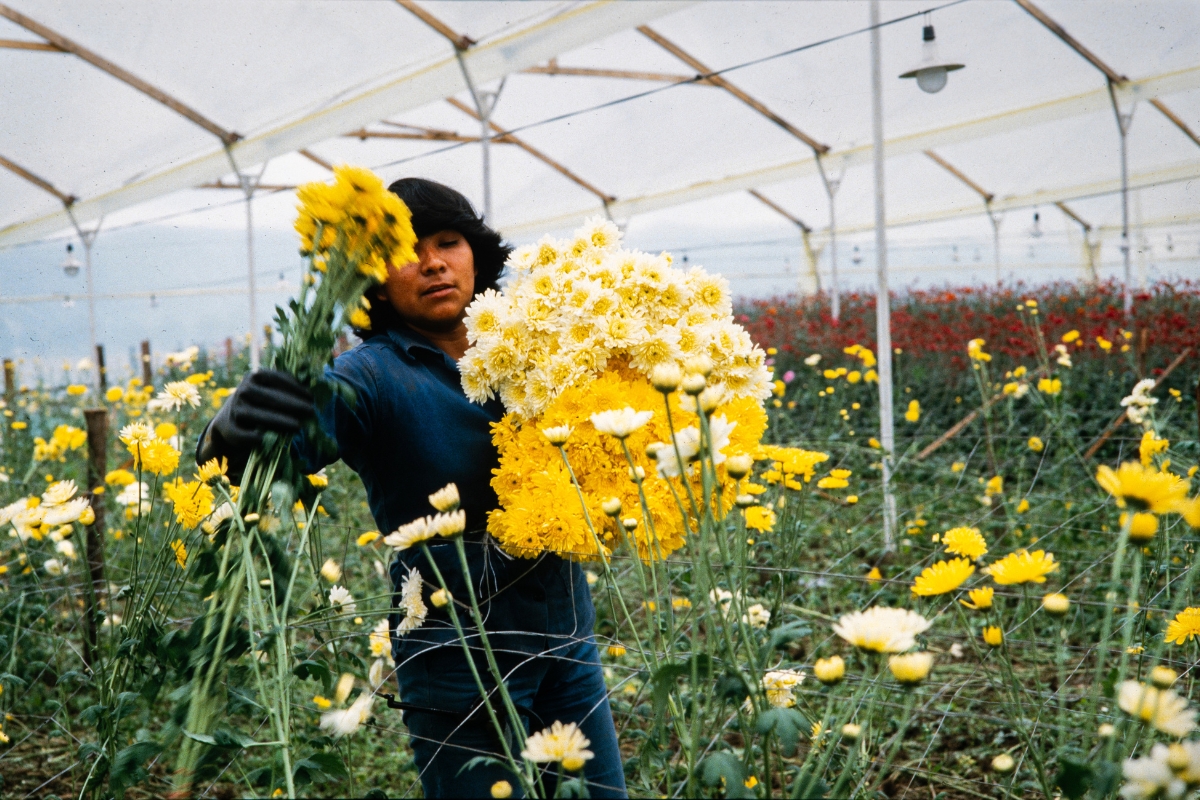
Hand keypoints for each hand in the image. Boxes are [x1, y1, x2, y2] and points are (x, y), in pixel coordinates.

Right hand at [197, 369, 313, 469]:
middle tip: (311, 411)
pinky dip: (251, 437)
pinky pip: (240, 434)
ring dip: (278, 420)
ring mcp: (235, 410)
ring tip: (297, 426)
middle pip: (268, 397)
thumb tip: (317, 387)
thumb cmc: (261, 402)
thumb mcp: (271, 389)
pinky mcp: (230, 429)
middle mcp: (243, 391)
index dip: (295, 388)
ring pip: (256, 415)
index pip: (276, 379)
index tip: (312, 397)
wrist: (232, 418)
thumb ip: (289, 387)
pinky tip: (264, 439)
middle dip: (292, 404)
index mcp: (255, 376)